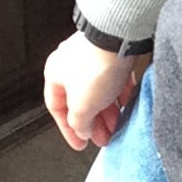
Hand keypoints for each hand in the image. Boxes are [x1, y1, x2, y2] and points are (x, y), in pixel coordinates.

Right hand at [43, 34, 150, 149]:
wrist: (120, 38)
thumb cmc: (96, 66)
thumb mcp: (82, 106)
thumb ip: (79, 122)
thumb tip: (81, 129)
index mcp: (54, 73)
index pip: (57, 108)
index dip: (68, 130)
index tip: (80, 143)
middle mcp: (70, 63)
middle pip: (79, 101)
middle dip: (93, 122)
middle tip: (104, 137)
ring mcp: (92, 56)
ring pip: (98, 90)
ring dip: (107, 110)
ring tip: (118, 124)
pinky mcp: (112, 52)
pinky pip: (113, 78)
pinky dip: (118, 93)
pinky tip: (127, 103)